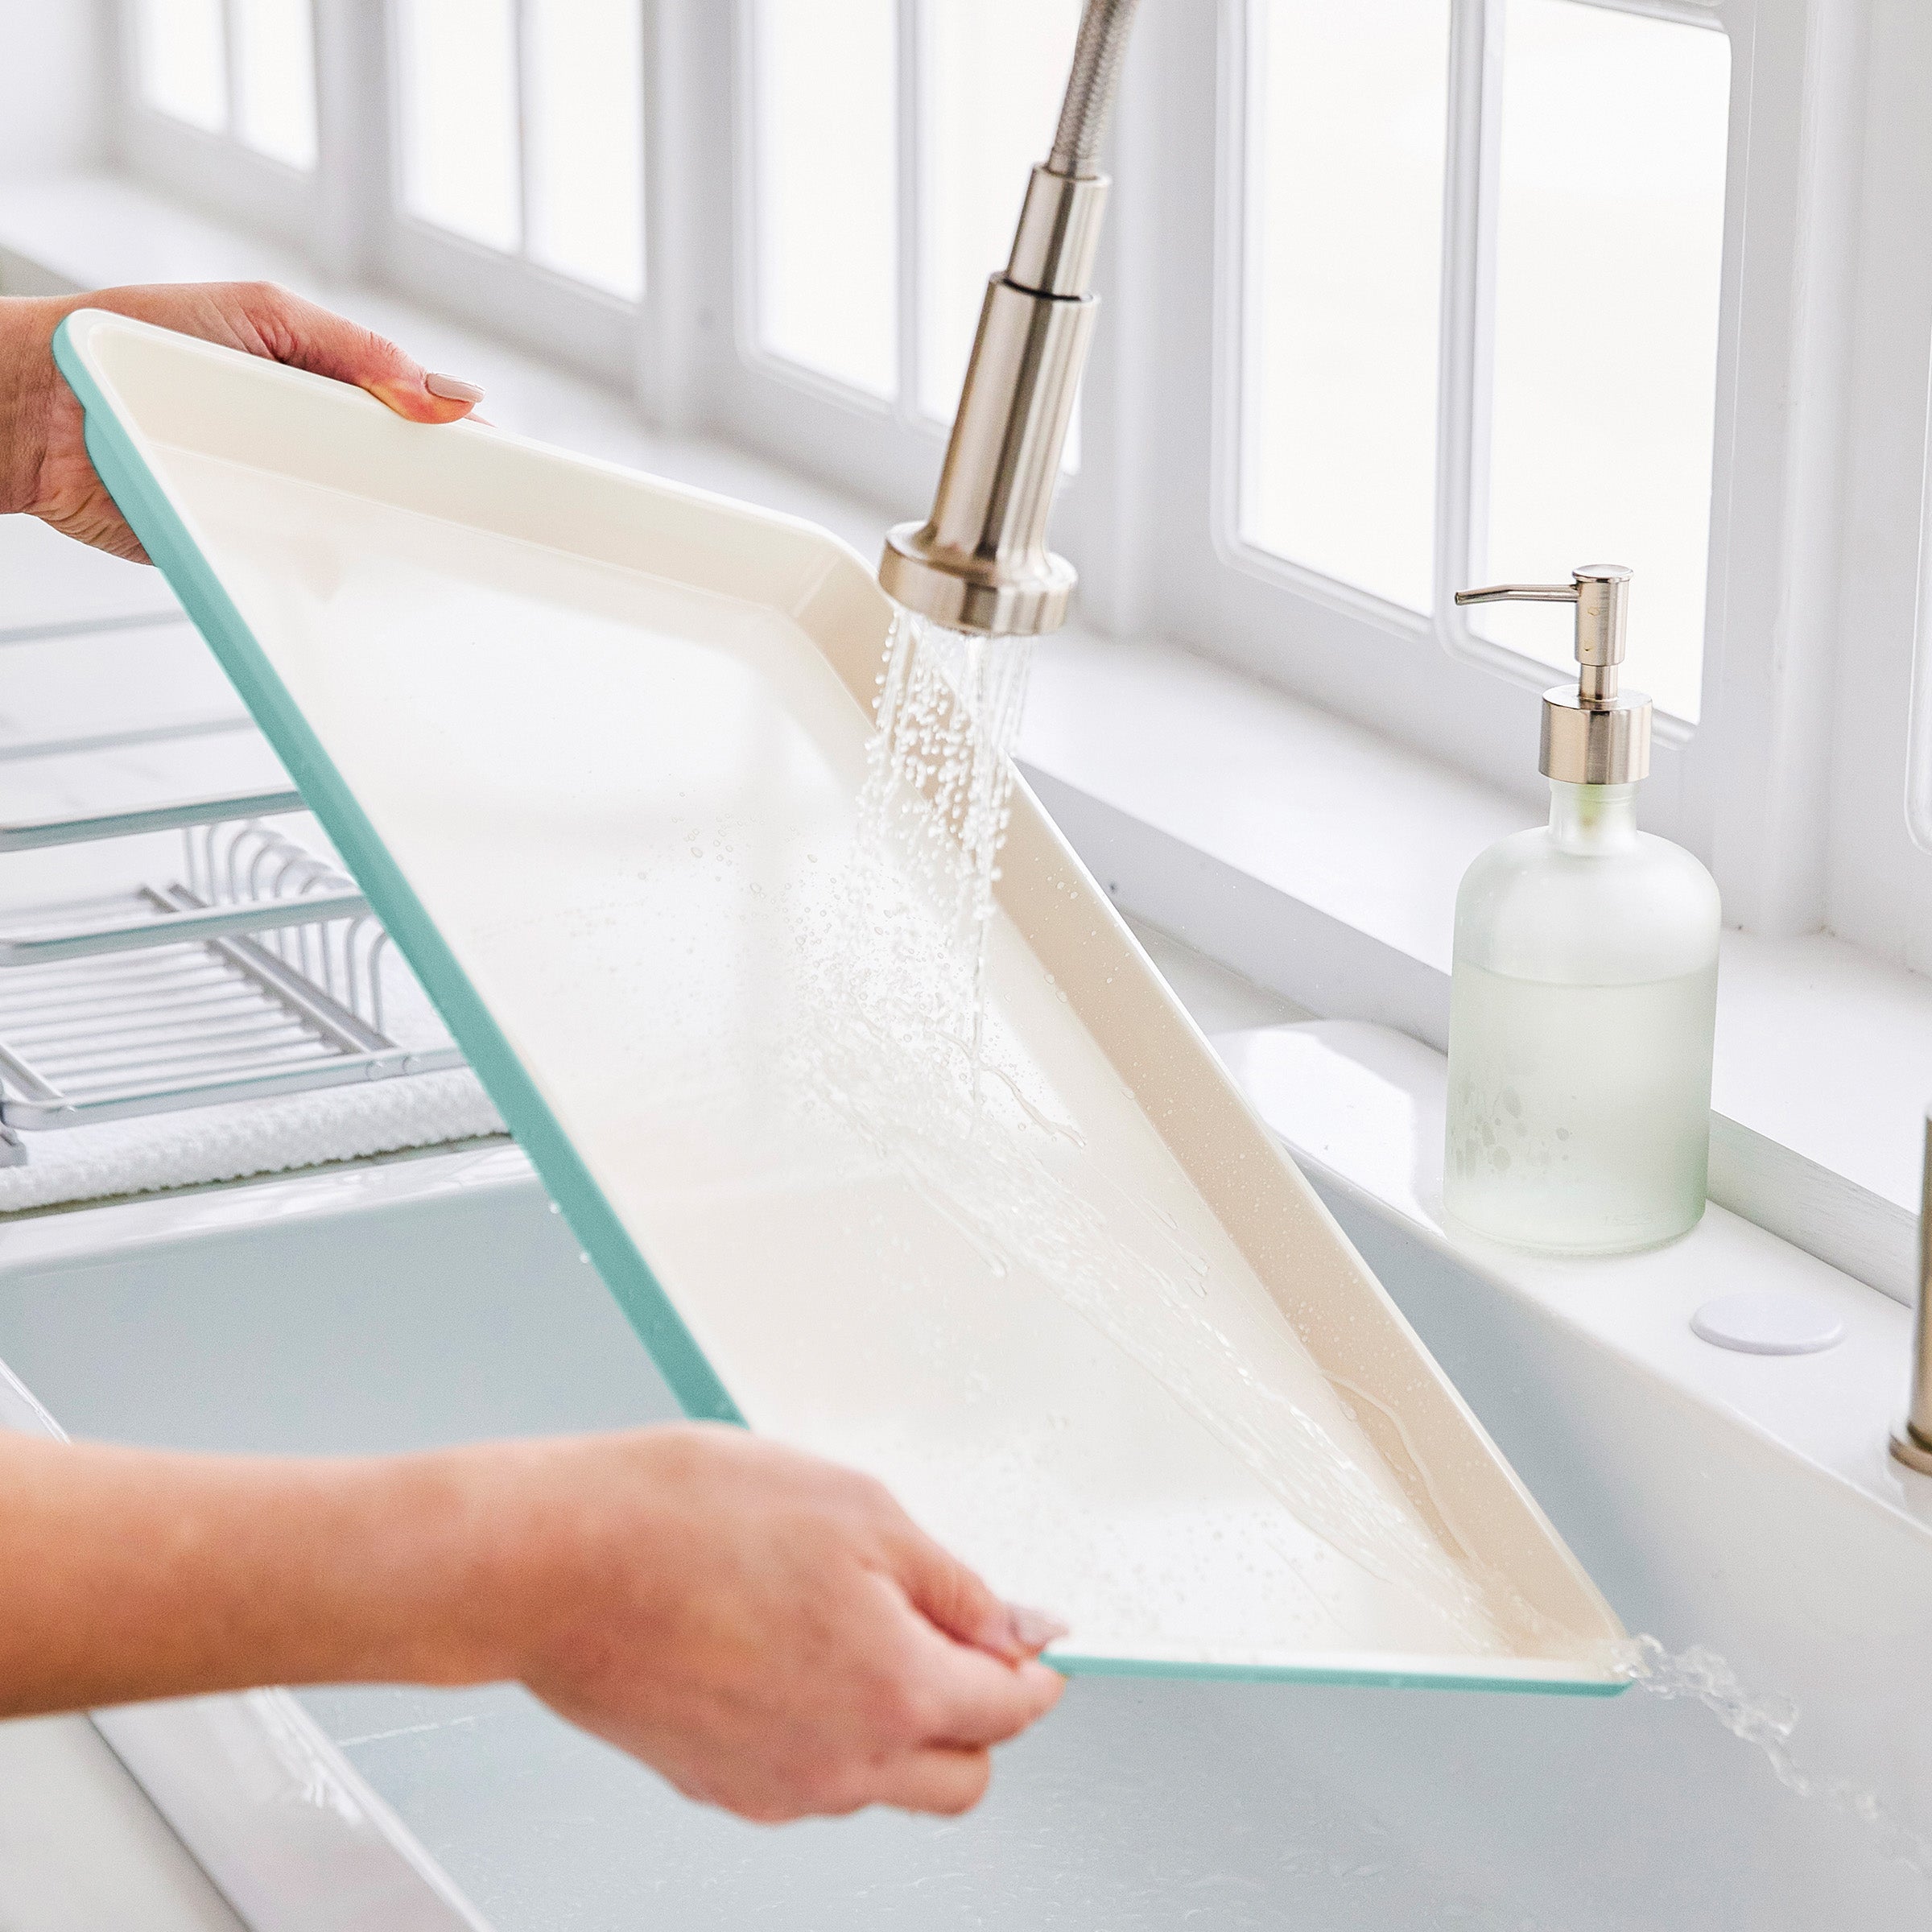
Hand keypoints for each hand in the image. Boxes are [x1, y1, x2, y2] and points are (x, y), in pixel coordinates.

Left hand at [0, 281, 482, 561]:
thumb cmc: (130, 342)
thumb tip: (443, 392)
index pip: (406, 419)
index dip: (453, 442)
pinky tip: (353, 573)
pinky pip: (301, 573)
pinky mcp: (243, 546)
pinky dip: (329, 577)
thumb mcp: (259, 316)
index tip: (499, 463)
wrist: (42, 410)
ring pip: (356, 533)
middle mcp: (304, 450)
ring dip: (387, 541)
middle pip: (393, 484)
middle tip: (472, 514)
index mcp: (318, 392)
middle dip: (433, 500)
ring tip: (424, 547)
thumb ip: (351, 348)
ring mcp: (278, 501)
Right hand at [0, 1423, 1065, 1824]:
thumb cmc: (686, 1518)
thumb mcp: (861, 1509)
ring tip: (852, 1621)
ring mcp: (772, 1787)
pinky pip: (808, 1776)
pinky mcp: (713, 1782)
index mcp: (895, 1692)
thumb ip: (957, 1583)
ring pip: (883, 1782)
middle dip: (978, 1714)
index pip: (1011, 1712)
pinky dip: (827, 1729)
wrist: (550, 1559)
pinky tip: (790, 1649)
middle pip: (961, 1775)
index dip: (1032, 1666)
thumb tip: (1023, 1627)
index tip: (1030, 1641)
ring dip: (900, 1721)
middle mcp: (841, 1765)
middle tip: (953, 1633)